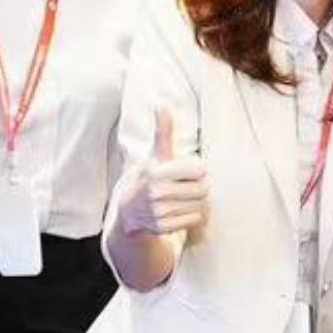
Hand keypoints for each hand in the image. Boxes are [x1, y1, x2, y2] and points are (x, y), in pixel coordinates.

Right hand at [116, 106, 206, 240]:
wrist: (129, 211)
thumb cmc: (149, 176)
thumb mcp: (156, 155)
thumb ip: (163, 131)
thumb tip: (162, 104)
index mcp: (156, 171)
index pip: (200, 169)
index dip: (197, 169)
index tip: (186, 170)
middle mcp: (156, 192)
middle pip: (203, 188)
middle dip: (198, 186)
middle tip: (185, 186)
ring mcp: (159, 212)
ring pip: (200, 205)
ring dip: (195, 201)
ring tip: (180, 198)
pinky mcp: (163, 227)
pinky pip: (194, 219)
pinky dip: (190, 215)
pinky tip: (177, 210)